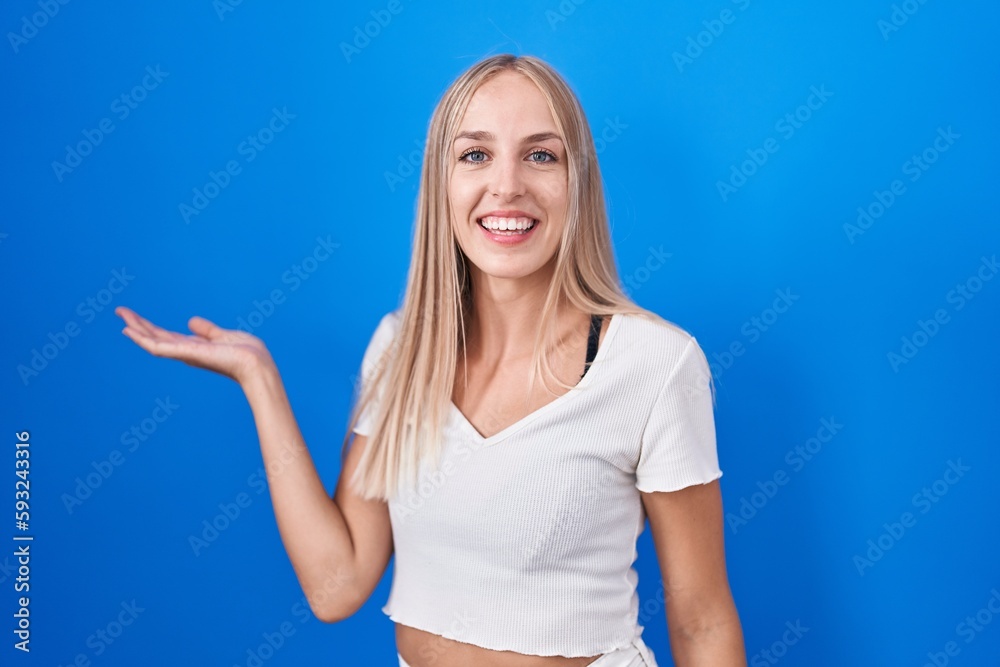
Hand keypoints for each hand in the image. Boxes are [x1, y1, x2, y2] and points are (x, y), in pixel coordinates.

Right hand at [115, 306, 273, 385]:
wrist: (256, 364)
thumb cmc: (246, 353)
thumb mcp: (223, 336)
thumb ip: (206, 330)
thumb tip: (191, 321)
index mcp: (195, 347)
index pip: (166, 336)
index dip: (150, 327)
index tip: (134, 317)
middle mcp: (186, 352)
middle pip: (156, 337)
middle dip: (138, 325)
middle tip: (119, 311)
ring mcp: (185, 354)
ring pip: (153, 342)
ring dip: (136, 329)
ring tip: (121, 316)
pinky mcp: (186, 354)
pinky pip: (158, 348)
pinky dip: (143, 340)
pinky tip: (130, 331)